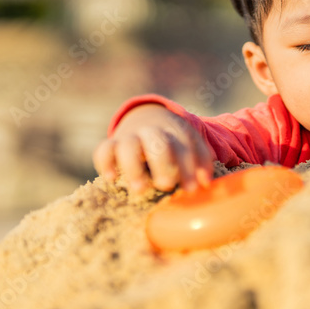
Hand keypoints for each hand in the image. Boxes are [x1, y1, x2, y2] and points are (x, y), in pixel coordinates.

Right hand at [93, 104, 214, 194]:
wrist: (147, 118)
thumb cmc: (173, 142)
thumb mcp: (189, 144)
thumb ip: (200, 161)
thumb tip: (205, 183)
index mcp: (175, 130)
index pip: (184, 145)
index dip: (189, 166)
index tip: (192, 189)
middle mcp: (152, 132)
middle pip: (157, 143)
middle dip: (163, 164)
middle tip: (167, 185)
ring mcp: (131, 136)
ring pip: (129, 146)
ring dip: (133, 168)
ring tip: (140, 190)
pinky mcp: (112, 144)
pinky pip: (104, 150)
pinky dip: (106, 163)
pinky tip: (112, 179)